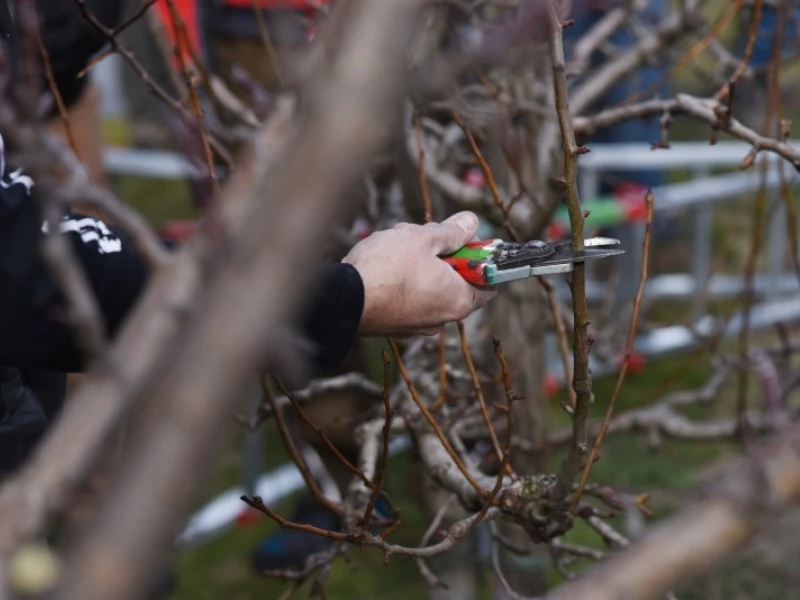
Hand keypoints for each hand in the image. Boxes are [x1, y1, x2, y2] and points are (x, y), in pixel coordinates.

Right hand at [342, 211, 496, 336]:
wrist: (343, 299)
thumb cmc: (387, 268)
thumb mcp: (423, 238)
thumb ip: (451, 232)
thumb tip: (471, 223)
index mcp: (459, 300)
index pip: (487, 282)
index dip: (479, 257)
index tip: (464, 238)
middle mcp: (442, 319)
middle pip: (455, 282)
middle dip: (443, 256)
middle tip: (425, 237)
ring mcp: (416, 326)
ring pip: (428, 289)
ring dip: (419, 266)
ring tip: (398, 247)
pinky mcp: (393, 327)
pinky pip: (407, 299)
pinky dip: (402, 282)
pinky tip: (384, 266)